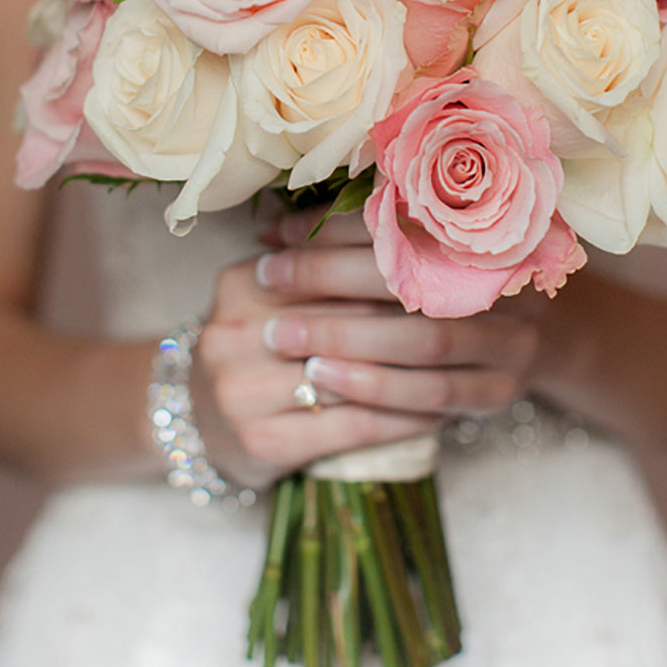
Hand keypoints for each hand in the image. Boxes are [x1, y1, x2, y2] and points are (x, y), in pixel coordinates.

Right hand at [187, 211, 443, 492]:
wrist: (195, 420)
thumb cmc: (254, 347)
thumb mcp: (270, 294)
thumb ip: (319, 265)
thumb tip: (398, 224)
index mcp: (239, 284)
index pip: (330, 272)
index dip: (391, 272)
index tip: (447, 268)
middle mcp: (233, 335)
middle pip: (345, 322)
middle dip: (410, 319)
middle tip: (470, 314)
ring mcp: (242, 392)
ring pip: (353, 376)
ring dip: (416, 373)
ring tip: (464, 362)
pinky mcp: (262, 442)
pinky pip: (353, 426)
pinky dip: (402, 419)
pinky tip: (437, 412)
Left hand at [250, 207, 543, 428]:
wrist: (542, 333)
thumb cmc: (457, 275)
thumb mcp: (425, 241)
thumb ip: (363, 229)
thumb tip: (273, 224)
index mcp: (486, 228)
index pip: (401, 219)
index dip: (333, 226)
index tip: (275, 233)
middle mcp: (506, 280)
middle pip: (412, 278)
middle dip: (330, 279)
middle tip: (268, 279)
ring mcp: (509, 341)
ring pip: (422, 342)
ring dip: (346, 341)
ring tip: (284, 337)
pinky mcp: (499, 391)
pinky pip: (433, 398)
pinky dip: (374, 390)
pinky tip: (326, 381)